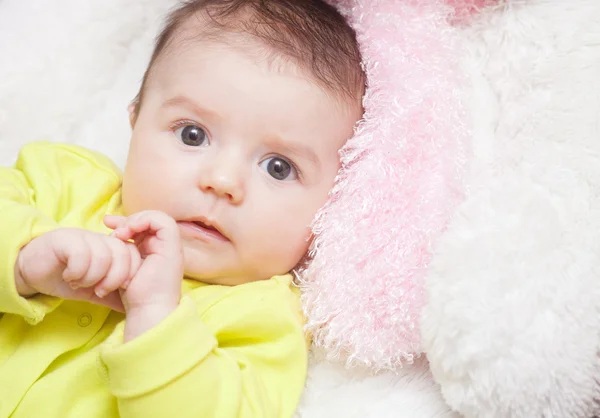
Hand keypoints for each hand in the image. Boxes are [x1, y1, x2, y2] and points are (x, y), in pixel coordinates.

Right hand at [15, 228, 141, 311]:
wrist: (31, 270)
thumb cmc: (65, 278)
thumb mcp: (92, 291)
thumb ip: (112, 296)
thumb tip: (131, 308)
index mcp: (111, 248)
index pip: (134, 254)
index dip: (131, 274)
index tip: (120, 289)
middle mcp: (100, 239)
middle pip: (123, 253)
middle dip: (115, 279)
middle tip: (100, 291)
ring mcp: (83, 236)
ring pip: (103, 256)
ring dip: (92, 277)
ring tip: (79, 283)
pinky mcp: (65, 238)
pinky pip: (81, 255)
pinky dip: (77, 272)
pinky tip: (68, 276)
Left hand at [104, 210, 183, 340]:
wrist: (147, 310)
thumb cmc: (135, 295)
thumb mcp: (125, 265)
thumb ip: (122, 249)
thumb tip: (110, 231)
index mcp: (156, 251)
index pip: (145, 226)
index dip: (126, 221)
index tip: (108, 224)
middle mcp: (166, 247)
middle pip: (151, 219)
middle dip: (130, 219)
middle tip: (111, 227)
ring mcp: (172, 246)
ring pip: (158, 217)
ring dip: (137, 220)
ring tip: (121, 233)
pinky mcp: (173, 246)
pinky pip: (163, 222)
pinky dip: (145, 221)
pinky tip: (130, 231)